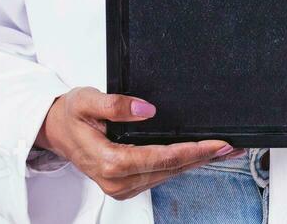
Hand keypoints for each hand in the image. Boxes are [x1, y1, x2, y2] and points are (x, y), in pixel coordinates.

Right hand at [35, 87, 241, 200]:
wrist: (56, 130)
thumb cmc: (70, 115)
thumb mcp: (86, 100)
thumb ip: (115, 104)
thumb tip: (144, 108)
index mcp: (108, 162)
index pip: (160, 158)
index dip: (190, 151)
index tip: (215, 144)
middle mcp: (116, 181)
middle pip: (169, 170)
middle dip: (202, 157)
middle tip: (230, 146)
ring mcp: (121, 187)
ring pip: (167, 175)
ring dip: (194, 162)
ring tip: (221, 150)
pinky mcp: (125, 186)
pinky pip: (159, 176)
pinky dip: (179, 165)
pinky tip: (195, 156)